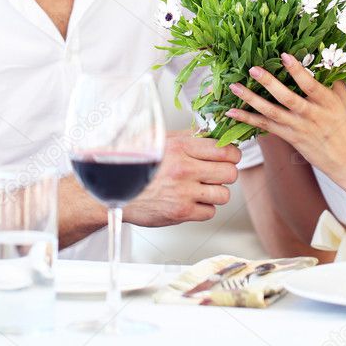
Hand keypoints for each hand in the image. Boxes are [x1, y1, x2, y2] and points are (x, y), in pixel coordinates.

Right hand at [123, 130, 239, 226]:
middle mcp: (184, 169)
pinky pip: (210, 212)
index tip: (228, 157)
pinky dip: (204, 208)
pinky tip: (192, 200)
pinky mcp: (180, 213)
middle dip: (226, 173)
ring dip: (216, 192)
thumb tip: (213, 133)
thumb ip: (189, 137)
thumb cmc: (136, 163)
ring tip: (203, 188)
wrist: (113, 190)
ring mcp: (183, 193)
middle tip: (217, 173)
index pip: (225, 150)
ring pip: (224, 194)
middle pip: (230, 173)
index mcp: (181, 147)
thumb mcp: (160, 140)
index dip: (232, 154)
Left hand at [226, 53, 345, 176]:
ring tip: (235, 87)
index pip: (311, 85)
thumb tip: (325, 59)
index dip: (297, 71)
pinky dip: (249, 119)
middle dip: (269, 83)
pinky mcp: (290, 138)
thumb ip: (335, 81)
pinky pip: (266, 127)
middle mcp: (312, 115)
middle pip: (287, 98)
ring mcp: (299, 128)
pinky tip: (232, 112)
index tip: (284, 56)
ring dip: (252, 100)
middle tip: (253, 69)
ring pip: (272, 113)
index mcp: (328, 103)